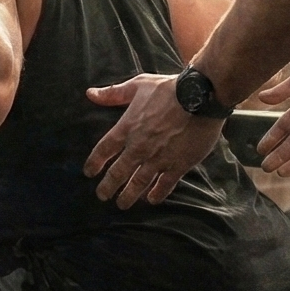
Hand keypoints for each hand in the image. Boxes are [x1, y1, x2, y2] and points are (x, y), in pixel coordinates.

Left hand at [84, 72, 222, 207]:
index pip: (103, 150)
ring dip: (128, 196)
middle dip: (108, 187)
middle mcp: (139, 147)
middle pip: (117, 173)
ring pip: (138, 183)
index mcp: (127, 127)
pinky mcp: (178, 165)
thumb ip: (113, 93)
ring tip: (122, 204)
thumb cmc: (169, 89)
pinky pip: (164, 185)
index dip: (94, 163)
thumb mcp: (138, 85)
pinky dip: (157, 194)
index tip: (89, 172)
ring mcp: (158, 158)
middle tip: (102, 196)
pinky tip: (151, 199)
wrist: (200, 97)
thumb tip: (90, 94)